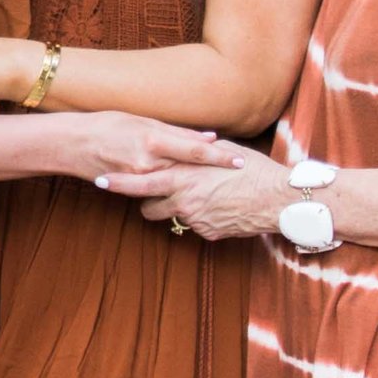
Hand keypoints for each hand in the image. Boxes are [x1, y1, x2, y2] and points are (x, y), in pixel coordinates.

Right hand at [58, 111, 224, 181]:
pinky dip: (174, 188)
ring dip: (196, 182)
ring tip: (220, 183)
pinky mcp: (131, 189)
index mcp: (152, 139)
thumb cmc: (106, 124)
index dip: (219, 156)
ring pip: (175, 182)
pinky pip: (158, 189)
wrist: (71, 144)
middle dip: (214, 173)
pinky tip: (188, 189)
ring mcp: (139, 179)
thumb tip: (208, 137)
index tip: (240, 160)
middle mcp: (148, 163)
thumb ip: (175, 132)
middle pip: (189, 170)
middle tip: (240, 175)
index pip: (194, 150)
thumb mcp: (141, 120)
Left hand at [100, 148, 293, 243]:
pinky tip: (220, 207)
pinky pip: (196, 225)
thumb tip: (186, 144)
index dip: (118, 183)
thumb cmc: (252, 169)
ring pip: (171, 217)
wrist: (277, 199)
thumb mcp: (221, 152)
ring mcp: (195, 219)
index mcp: (184, 176)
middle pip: (148, 207)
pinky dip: (202, 217)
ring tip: (195, 198)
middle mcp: (184, 200)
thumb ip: (197, 151)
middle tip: (148, 195)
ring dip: (175, 209)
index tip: (100, 181)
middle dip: (143, 203)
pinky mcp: (208, 233)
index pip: (141, 181)